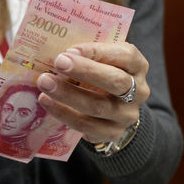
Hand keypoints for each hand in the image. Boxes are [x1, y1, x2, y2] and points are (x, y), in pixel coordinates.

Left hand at [35, 42, 149, 143]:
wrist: (115, 109)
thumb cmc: (102, 75)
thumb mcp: (103, 61)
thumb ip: (88, 54)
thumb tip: (58, 49)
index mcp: (138, 67)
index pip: (125, 56)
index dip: (98, 52)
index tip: (71, 49)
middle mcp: (138, 92)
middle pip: (115, 81)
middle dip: (84, 71)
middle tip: (58, 62)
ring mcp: (126, 115)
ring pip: (98, 106)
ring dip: (68, 94)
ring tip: (44, 82)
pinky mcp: (112, 133)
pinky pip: (86, 125)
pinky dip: (63, 113)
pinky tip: (46, 101)